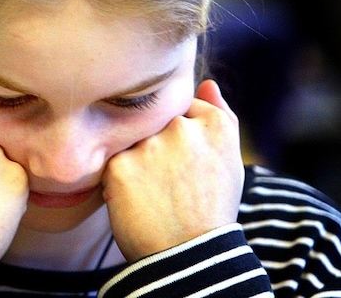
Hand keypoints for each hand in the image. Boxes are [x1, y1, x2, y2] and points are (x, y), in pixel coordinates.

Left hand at [103, 79, 243, 260]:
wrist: (188, 258)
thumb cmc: (210, 208)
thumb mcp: (228, 160)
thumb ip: (219, 115)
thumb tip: (207, 83)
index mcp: (214, 125)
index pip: (181, 108)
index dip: (177, 137)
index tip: (184, 164)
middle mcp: (182, 128)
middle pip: (153, 121)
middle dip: (154, 145)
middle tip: (166, 181)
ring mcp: (150, 145)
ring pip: (131, 138)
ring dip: (135, 158)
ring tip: (152, 192)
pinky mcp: (120, 165)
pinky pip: (112, 160)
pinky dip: (118, 178)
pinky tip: (136, 199)